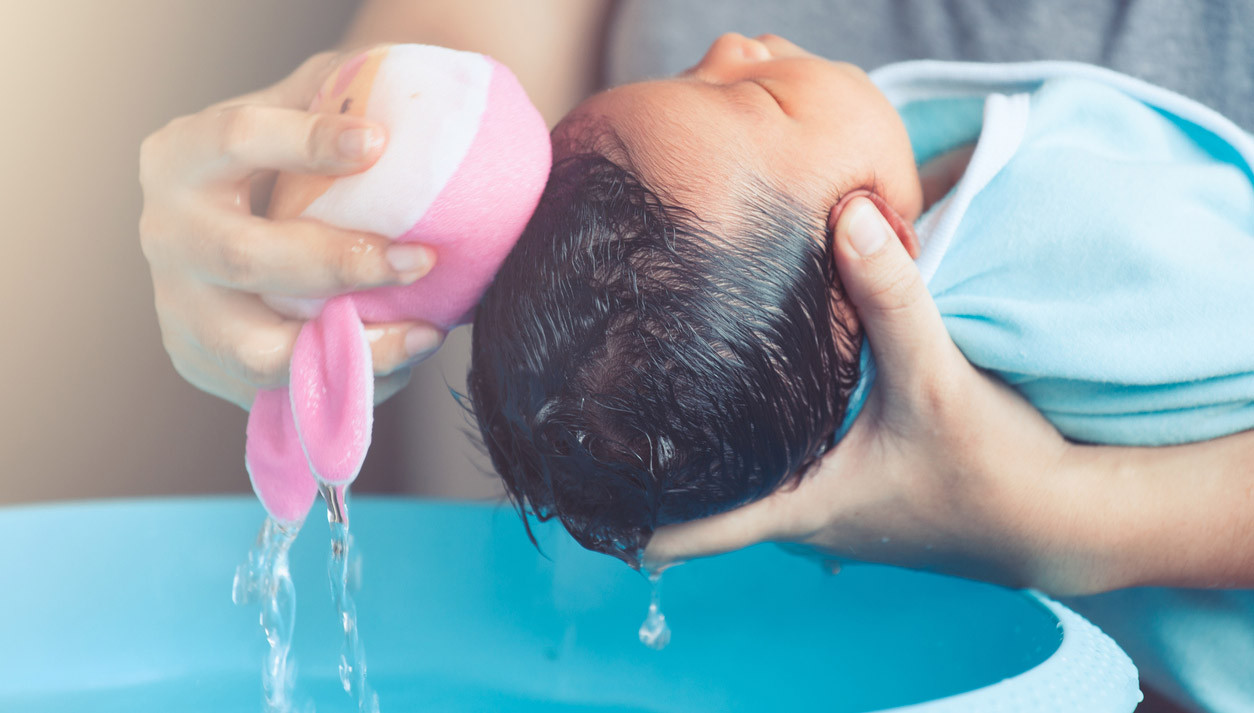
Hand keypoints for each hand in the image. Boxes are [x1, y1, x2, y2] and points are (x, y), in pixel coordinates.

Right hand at [139, 51, 444, 409]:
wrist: (234, 226)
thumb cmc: (279, 163)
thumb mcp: (293, 115)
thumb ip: (336, 100)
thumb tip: (408, 114)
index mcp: (180, 158)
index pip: (236, 140)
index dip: (305, 141)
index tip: (378, 142)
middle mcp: (168, 236)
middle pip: (246, 257)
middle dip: (342, 263)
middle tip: (420, 258)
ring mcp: (181, 310)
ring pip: (259, 350)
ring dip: (353, 346)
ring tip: (424, 332)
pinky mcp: (208, 366)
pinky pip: (284, 391)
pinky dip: (353, 381)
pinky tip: (404, 357)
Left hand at [645, 197, 1092, 592]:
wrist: (1061, 520)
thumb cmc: (996, 469)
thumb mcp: (936, 378)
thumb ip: (891, 297)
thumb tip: (848, 213)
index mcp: (799, 508)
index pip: (687, 533)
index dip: (627, 513)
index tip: (576, 480)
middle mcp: (801, 520)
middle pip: (703, 501)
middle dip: (658, 461)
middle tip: (603, 401)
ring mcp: (827, 513)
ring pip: (742, 483)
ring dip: (708, 447)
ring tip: (656, 386)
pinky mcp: (853, 494)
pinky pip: (783, 469)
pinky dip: (755, 440)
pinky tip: (745, 391)